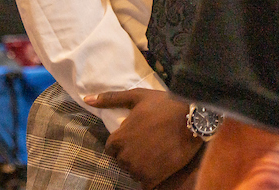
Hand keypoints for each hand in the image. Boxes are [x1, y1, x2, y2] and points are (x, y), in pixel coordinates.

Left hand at [85, 88, 201, 188]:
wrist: (192, 120)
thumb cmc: (163, 106)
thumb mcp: (136, 97)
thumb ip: (111, 99)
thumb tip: (87, 99)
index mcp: (118, 139)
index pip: (111, 148)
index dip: (123, 142)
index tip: (137, 136)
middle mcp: (124, 157)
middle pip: (122, 161)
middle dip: (131, 154)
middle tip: (148, 143)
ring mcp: (138, 169)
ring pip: (133, 172)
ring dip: (141, 166)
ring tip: (156, 152)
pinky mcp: (152, 178)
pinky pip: (144, 183)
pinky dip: (150, 177)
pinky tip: (160, 164)